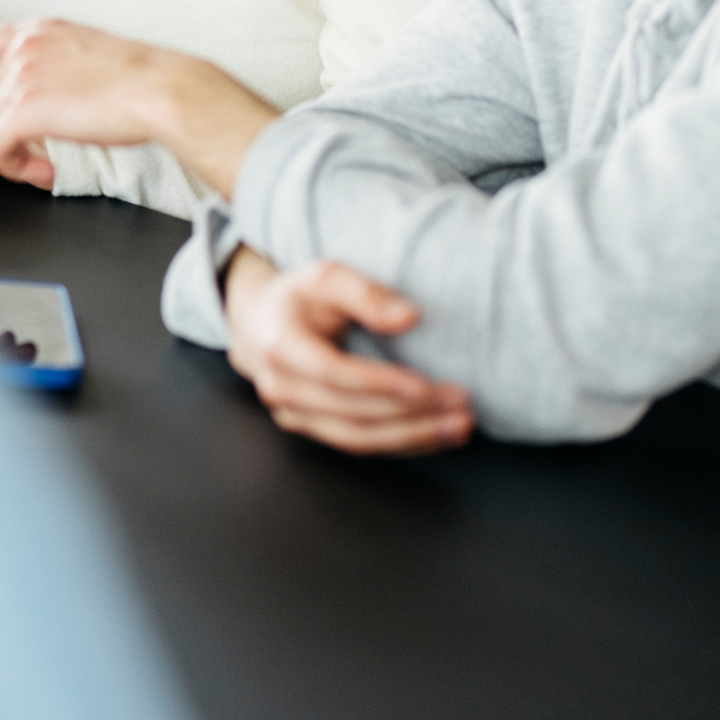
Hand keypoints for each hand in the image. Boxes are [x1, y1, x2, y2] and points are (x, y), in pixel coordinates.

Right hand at [224, 246, 473, 455]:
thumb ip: (365, 293)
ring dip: (412, 437)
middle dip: (410, 415)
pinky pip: (358, 444)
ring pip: (357, 439)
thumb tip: (410, 318)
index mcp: (280, 345)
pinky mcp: (311, 429)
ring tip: (458, 427)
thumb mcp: (325, 276)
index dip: (380, 384)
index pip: (334, 374)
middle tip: (460, 407)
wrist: (258, 323)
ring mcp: (294, 415)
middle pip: (351, 414)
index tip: (426, 385)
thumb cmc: (297, 297)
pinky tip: (435, 434)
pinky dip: (400, 442)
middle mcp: (282, 388)